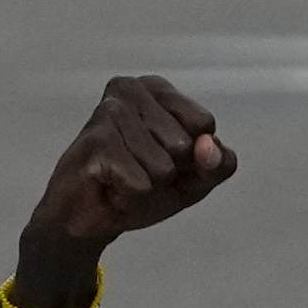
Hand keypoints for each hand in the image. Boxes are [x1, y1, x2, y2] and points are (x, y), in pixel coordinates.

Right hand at [17, 76, 236, 301]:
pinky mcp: (96, 142)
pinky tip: (109, 188)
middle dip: (168, 174)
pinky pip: (141, 185)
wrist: (89, 219)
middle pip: (184, 146)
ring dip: (147, 187)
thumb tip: (209, 146)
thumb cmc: (141, 187)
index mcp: (157, 89)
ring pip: (163, 168)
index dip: (192, 157)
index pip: (204, 124)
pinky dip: (130, 199)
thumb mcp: (194, 179)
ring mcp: (110, 112)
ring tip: (122, 179)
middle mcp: (131, 89)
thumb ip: (218, 164)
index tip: (164, 159)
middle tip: (137, 172)